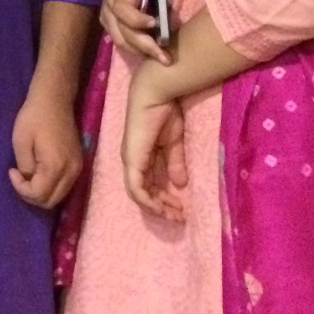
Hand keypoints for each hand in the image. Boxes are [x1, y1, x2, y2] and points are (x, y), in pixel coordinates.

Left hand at [8, 89, 82, 207]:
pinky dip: (50, 186)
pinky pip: (64, 186)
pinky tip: (39, 172)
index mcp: (56, 166)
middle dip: (31, 195)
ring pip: (59, 196)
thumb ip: (25, 167)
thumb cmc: (34, 117)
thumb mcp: (21, 141)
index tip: (11, 171)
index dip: (21, 189)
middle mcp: (72, 172)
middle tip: (18, 178)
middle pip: (51, 201)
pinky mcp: (78, 163)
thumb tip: (29, 180)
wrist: (54, 99)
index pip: (39, 195)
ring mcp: (78, 168)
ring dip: (41, 192)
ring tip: (27, 175)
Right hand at [101, 0, 175, 64]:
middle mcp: (110, 4)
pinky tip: (151, 53)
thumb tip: (170, 3)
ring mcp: (107, 16)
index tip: (155, 24)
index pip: (122, 8)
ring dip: (141, 52)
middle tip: (165, 57)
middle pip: (122, 31)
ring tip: (161, 58)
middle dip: (144, 46)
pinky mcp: (108, 24)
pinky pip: (120, 41)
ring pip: (120, 40)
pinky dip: (135, 49)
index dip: (136, 19)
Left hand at [121, 63, 187, 221]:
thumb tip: (180, 184)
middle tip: (180, 218)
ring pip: (140, 194)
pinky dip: (147, 201)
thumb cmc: (166, 113)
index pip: (150, 184)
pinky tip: (160, 208)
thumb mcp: (174, 143)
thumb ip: (175, 163)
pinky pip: (135, 187)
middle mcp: (133, 161)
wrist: (157, 95)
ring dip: (158, 207)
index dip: (165, 199)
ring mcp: (131, 161)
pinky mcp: (132, 159)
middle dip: (164, 207)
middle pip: (146, 192)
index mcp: (143, 156)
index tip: (182, 209)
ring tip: (176, 216)